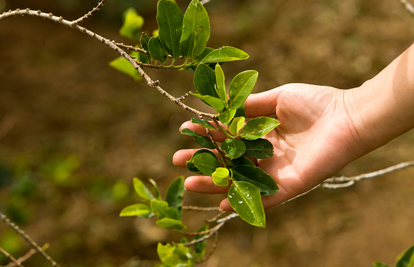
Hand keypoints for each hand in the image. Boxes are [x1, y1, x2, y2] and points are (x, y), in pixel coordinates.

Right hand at [173, 83, 368, 210]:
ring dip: (213, 184)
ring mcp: (275, 172)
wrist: (348, 116)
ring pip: (238, 182)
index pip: (226, 138)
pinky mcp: (289, 186)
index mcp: (262, 135)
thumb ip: (251, 105)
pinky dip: (242, 203)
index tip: (185, 129)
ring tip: (188, 183)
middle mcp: (265, 156)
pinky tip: (221, 205)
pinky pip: (262, 198)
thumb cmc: (316, 103)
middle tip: (176, 160)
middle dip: (202, 161)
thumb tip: (224, 104)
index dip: (205, 134)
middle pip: (227, 162)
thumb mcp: (278, 97)